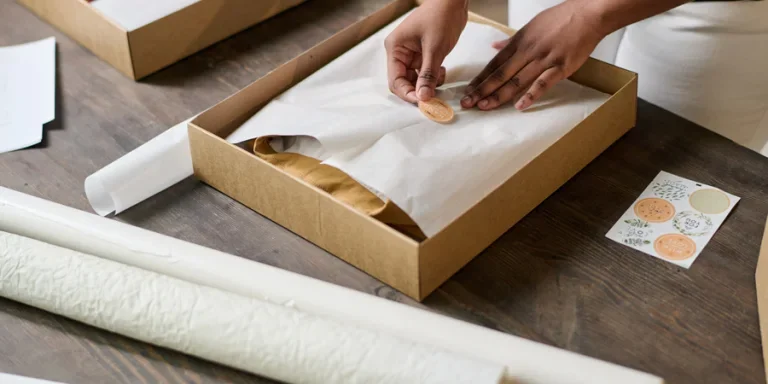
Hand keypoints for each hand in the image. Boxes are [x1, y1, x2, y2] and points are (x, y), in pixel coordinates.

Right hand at [385, 0, 467, 102]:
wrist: (453, 1)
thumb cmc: (441, 17)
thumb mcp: (435, 49)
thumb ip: (428, 75)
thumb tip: (423, 98)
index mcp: (395, 49)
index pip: (395, 80)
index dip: (408, 94)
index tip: (423, 103)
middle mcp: (400, 53)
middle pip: (404, 82)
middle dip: (418, 90)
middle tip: (434, 99)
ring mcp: (412, 54)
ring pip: (416, 79)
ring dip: (428, 84)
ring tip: (440, 79)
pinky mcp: (423, 55)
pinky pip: (425, 73)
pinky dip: (433, 77)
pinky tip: (442, 71)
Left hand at [461, 0, 605, 110]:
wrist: (588, 14)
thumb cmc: (562, 19)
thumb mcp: (532, 25)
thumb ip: (512, 40)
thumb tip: (495, 47)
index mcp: (520, 41)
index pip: (494, 63)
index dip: (480, 78)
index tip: (468, 90)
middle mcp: (528, 51)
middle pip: (501, 74)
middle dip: (482, 90)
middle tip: (468, 103)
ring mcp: (544, 59)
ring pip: (517, 80)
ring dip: (499, 95)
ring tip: (485, 107)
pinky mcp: (561, 67)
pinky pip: (543, 83)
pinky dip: (531, 95)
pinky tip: (519, 106)